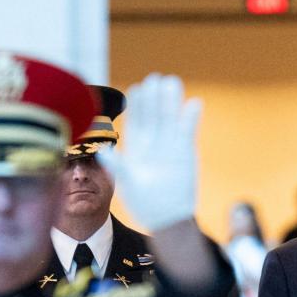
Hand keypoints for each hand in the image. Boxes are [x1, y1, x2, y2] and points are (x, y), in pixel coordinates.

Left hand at [95, 73, 200, 233]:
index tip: (138, 88)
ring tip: (173, 82)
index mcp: (136, 148)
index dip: (138, 105)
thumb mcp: (128, 183)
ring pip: (170, 118)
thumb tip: (102, 152)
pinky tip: (194, 103)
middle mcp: (153, 142)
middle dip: (154, 98)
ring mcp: (170, 145)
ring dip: (172, 101)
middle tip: (156, 79)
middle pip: (154, 115)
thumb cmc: (145, 203)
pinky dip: (190, 117)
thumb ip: (118, 166)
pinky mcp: (186, 151)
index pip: (137, 121)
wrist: (168, 217)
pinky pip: (188, 130)